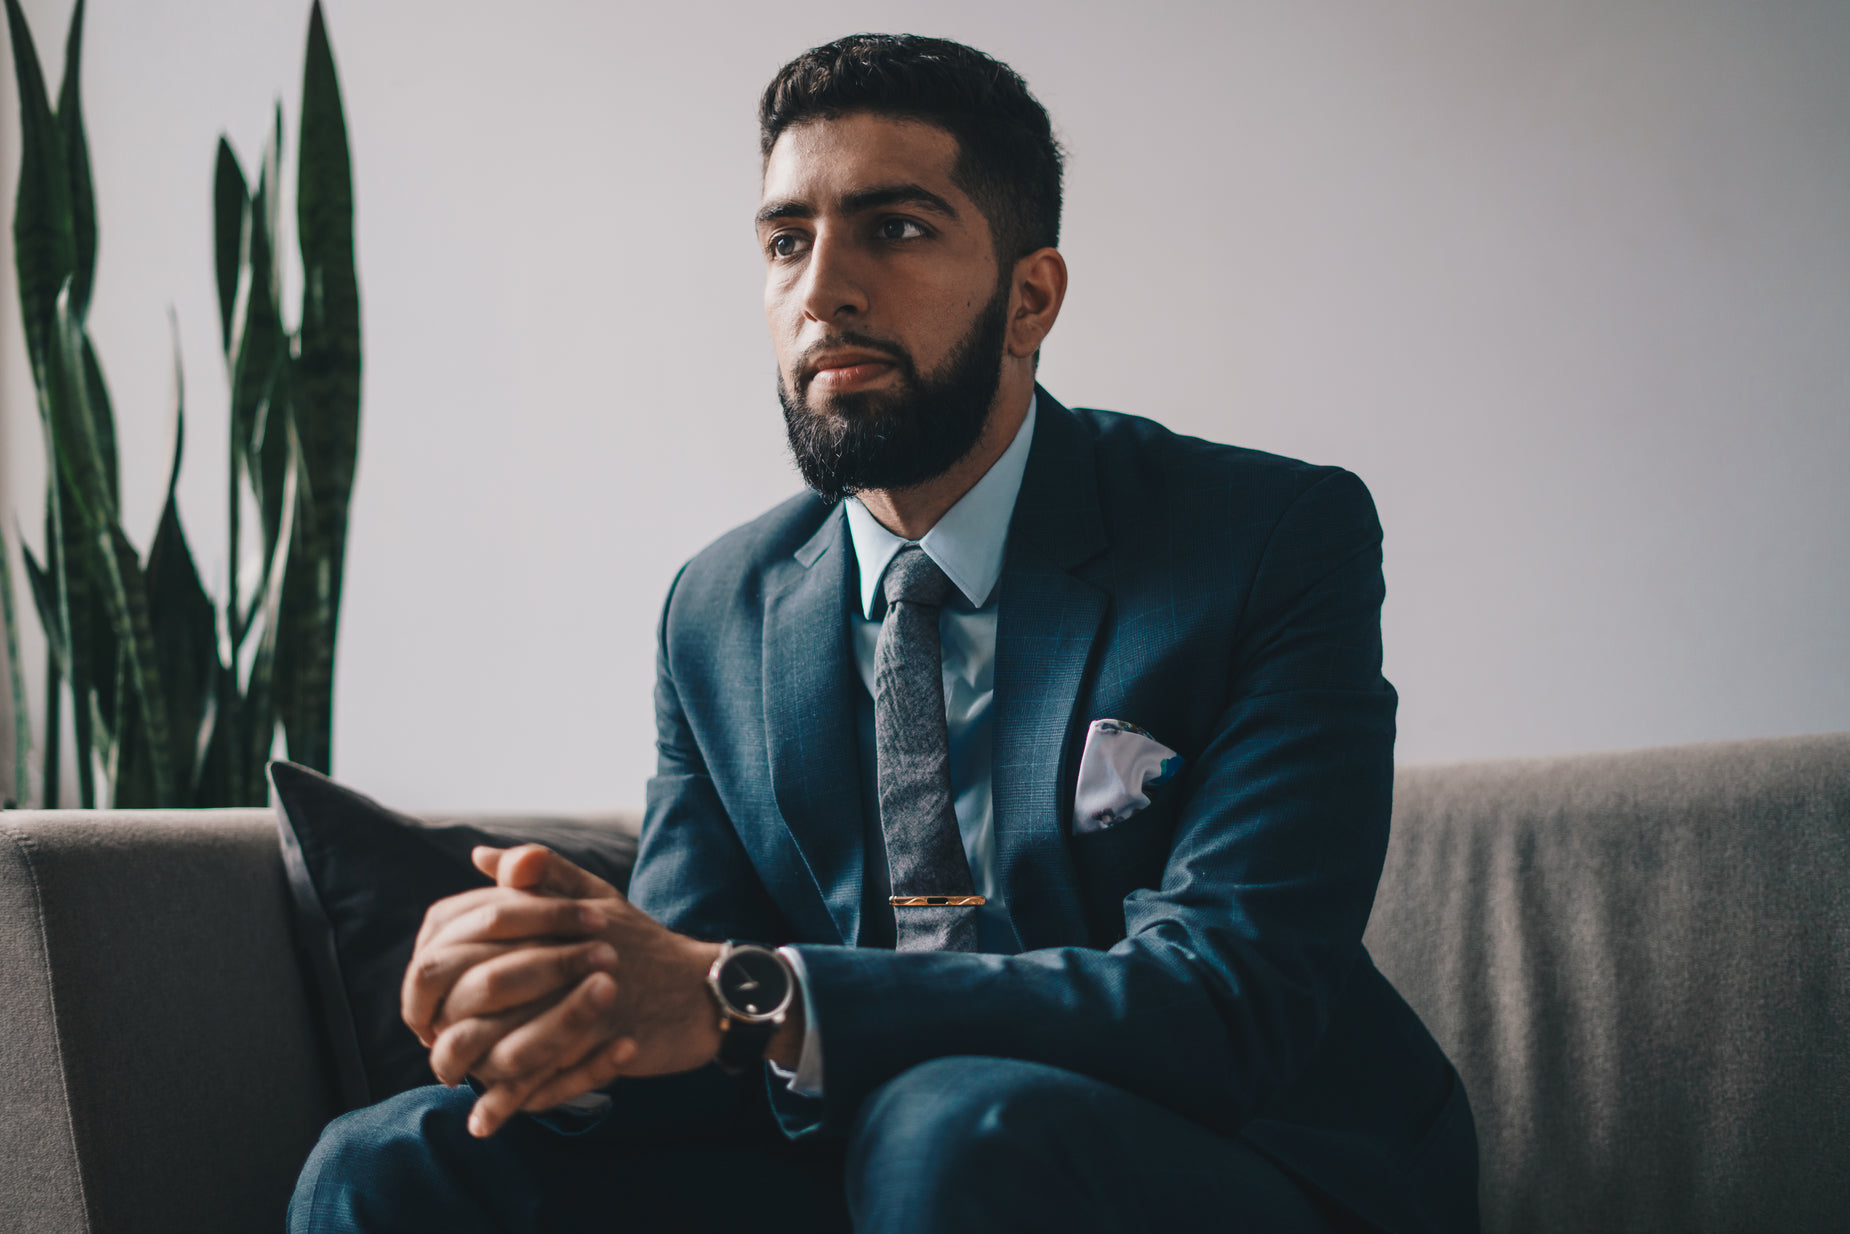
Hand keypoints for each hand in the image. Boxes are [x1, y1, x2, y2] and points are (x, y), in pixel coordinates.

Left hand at [427, 845, 733, 1136]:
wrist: (703, 988)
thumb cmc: (643, 943)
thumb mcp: (594, 896)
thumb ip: (540, 873)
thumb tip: (480, 857)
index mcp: (558, 916)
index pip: (478, 932)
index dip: (442, 963)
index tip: (427, 987)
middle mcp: (570, 953)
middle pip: (482, 988)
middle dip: (447, 1017)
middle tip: (429, 1035)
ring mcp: (587, 998)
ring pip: (505, 1037)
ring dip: (471, 1065)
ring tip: (450, 1076)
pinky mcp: (604, 1039)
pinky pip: (544, 1077)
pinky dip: (510, 1102)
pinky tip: (486, 1118)